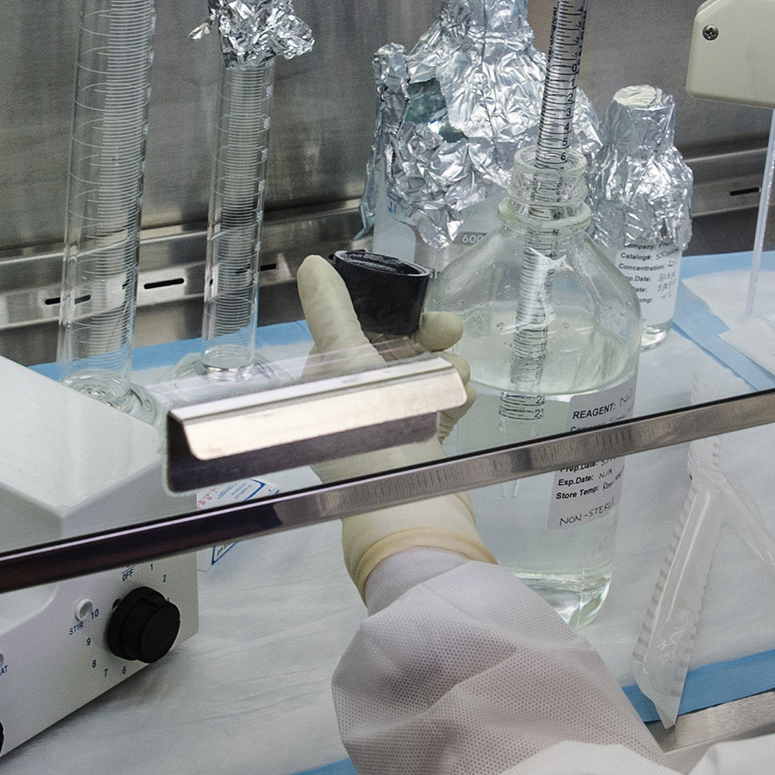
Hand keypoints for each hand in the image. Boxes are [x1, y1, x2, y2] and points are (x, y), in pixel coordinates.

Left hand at [295, 255, 491, 594]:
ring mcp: (389, 425)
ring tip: (455, 383)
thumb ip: (332, 312)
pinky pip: (443, 403)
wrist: (413, 509)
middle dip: (429, 338)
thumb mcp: (348, 365)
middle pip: (398, 348)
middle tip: (452, 333)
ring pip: (427, 372)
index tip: (418, 305)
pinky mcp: (421, 443)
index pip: (359, 330)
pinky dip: (455, 398)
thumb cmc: (373, 436)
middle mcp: (353, 404)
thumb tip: (312, 264)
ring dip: (447, 369)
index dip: (391, 312)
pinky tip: (462, 403)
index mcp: (326, 385)